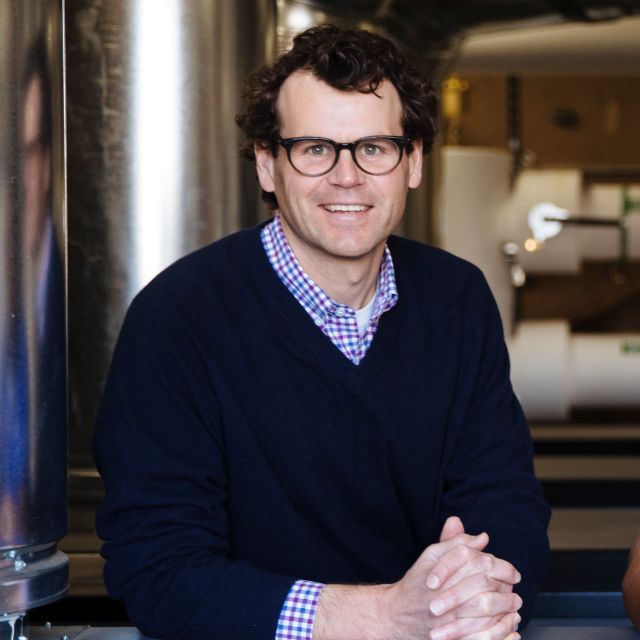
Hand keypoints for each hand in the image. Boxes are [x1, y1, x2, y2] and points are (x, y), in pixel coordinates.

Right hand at [313, 517, 521, 639]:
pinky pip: (480, 636)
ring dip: (505, 608)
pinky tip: (508, 628)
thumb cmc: (417, 583)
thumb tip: (482, 537)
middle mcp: (445, 593)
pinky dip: (499, 632)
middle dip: (505, 587)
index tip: (512, 571)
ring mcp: (448, 617)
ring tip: (514, 607)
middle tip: (515, 589)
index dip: (500, 565)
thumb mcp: (431, 556)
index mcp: (442, 570)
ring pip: (484, 610)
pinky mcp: (451, 637)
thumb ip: (456, 544)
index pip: (477, 562)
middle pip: (483, 584)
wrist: (397, 614)